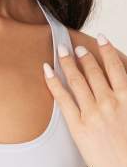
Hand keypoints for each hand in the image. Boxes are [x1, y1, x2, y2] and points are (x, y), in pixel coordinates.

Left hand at [43, 35, 126, 166]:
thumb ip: (126, 101)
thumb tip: (122, 91)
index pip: (117, 67)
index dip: (107, 51)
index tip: (101, 40)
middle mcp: (111, 102)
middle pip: (95, 71)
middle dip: (84, 56)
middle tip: (75, 46)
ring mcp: (93, 113)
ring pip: (78, 80)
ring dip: (69, 63)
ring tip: (63, 52)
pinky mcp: (78, 126)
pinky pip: (63, 99)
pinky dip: (54, 82)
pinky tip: (47, 71)